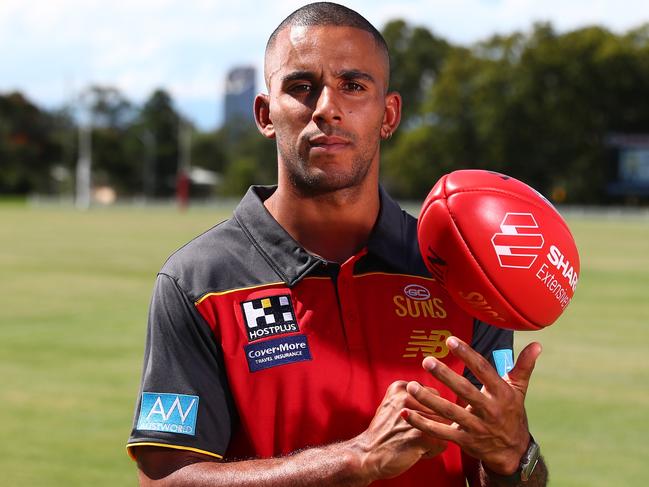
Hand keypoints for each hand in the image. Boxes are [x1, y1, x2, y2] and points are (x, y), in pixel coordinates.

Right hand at [351, 380, 447, 481]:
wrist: (367, 455)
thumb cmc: (385, 433)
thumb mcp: (395, 405)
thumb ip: (417, 399)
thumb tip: (449, 405)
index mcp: (401, 386)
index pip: (434, 395)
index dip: (428, 412)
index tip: (409, 422)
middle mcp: (408, 396)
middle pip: (442, 410)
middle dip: (432, 425)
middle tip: (410, 433)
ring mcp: (415, 414)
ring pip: (444, 427)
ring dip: (433, 438)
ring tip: (412, 441)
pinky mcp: (421, 435)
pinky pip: (442, 443)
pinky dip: (431, 452)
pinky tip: (413, 451)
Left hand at [400, 337, 541, 474]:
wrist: (513, 452)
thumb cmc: (512, 414)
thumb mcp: (519, 390)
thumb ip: (523, 367)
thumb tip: (537, 345)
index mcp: (501, 394)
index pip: (483, 370)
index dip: (467, 354)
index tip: (450, 340)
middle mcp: (489, 410)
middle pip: (465, 390)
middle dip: (445, 376)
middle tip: (427, 361)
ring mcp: (476, 427)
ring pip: (450, 413)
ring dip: (429, 400)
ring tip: (412, 387)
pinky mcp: (464, 441)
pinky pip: (440, 432)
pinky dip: (422, 423)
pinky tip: (406, 413)